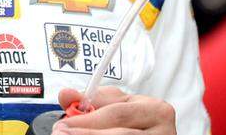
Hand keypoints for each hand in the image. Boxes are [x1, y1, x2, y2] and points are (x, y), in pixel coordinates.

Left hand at [52, 87, 175, 133]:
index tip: (62, 124)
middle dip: (86, 133)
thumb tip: (66, 95)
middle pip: (121, 134)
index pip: (116, 114)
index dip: (86, 119)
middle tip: (61, 133)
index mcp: (156, 110)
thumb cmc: (133, 122)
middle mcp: (164, 131)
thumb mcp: (117, 106)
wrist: (149, 132)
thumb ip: (92, 100)